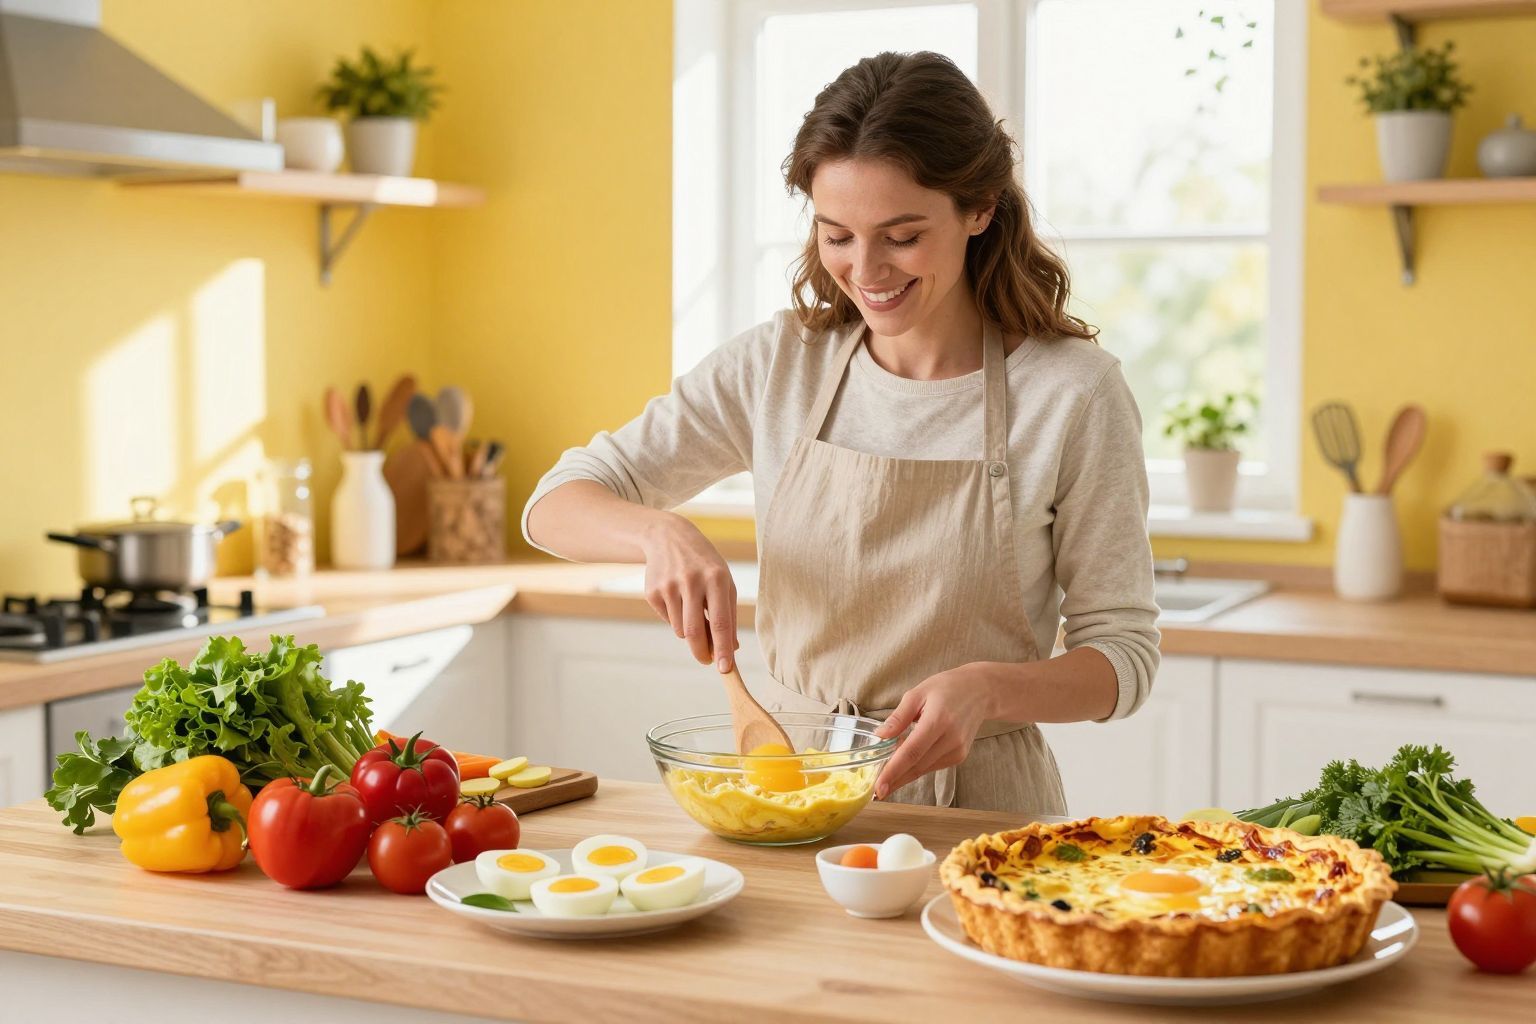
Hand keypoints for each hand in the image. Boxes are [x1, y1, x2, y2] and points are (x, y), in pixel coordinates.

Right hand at [639, 514, 739, 670]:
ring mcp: (669, 586)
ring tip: (692, 608)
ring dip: (689, 631)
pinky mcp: (652, 591)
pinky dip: (675, 618)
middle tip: (706, 660)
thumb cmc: (704, 564)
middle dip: (701, 653)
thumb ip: (729, 616)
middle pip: (695, 632)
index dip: (723, 648)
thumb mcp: (724, 582)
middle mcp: (691, 581)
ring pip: (680, 630)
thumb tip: (732, 649)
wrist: (668, 537)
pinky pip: (667, 620)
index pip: (720, 621)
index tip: (726, 669)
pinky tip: (676, 596)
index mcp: (716, 578)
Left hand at [872, 664, 997, 799]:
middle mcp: (951, 739)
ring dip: (904, 777)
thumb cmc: (947, 688)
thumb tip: (880, 736)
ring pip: (924, 769)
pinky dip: (917, 768)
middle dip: (895, 780)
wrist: (981, 691)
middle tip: (875, 791)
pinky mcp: (960, 756)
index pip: (912, 752)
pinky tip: (903, 768)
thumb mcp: (918, 693)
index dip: (894, 771)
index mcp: (938, 720)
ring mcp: (958, 750)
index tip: (878, 786)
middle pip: (917, 766)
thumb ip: (898, 716)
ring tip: (885, 781)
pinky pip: (933, 766)